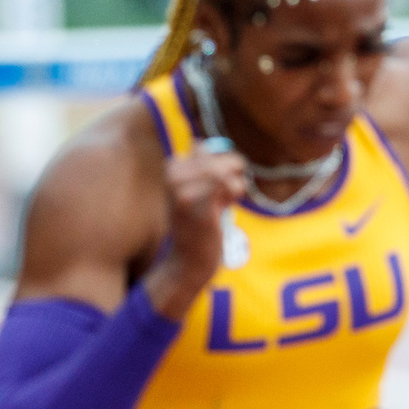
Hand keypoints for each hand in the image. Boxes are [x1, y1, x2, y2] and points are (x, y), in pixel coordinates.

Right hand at [144, 143, 247, 320]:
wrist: (188, 261)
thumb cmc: (199, 226)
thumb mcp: (200, 192)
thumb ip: (211, 171)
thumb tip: (229, 155)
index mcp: (171, 168)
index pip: (205, 147)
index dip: (221, 163)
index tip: (218, 186)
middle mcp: (173, 175)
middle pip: (219, 156)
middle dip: (233, 173)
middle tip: (228, 194)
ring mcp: (183, 189)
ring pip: (226, 168)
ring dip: (236, 184)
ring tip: (228, 201)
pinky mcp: (197, 204)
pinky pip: (228, 183)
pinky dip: (236, 191)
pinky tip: (230, 204)